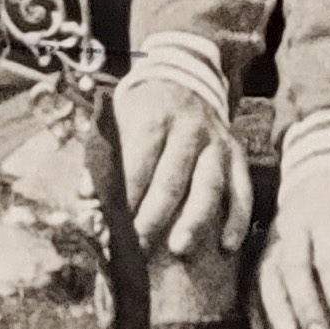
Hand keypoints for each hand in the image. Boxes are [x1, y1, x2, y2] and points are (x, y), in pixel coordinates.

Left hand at [117, 78, 251, 264]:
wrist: (184, 79)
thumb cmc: (143, 111)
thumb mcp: (117, 119)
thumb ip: (103, 157)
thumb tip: (86, 196)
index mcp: (155, 119)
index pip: (139, 163)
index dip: (127, 197)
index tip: (115, 227)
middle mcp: (189, 129)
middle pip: (172, 178)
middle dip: (155, 216)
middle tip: (139, 246)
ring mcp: (217, 143)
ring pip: (209, 185)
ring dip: (195, 220)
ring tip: (179, 249)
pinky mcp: (238, 155)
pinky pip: (242, 190)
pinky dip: (238, 220)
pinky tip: (227, 246)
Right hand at [257, 164, 329, 328]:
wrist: (324, 171)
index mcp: (326, 213)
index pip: (327, 256)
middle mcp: (296, 222)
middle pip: (294, 266)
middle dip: (306, 304)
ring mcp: (278, 233)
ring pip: (270, 271)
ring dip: (278, 305)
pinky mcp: (268, 244)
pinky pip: (258, 274)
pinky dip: (260, 301)